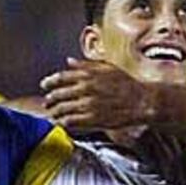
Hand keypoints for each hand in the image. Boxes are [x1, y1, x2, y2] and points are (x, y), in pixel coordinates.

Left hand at [41, 58, 158, 133]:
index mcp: (88, 75)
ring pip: (63, 109)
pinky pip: (72, 121)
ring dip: (55, 112)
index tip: (44, 86)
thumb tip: (68, 61)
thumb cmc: (126, 84)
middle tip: (47, 102)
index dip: (50, 82)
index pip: (61, 77)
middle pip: (59, 94)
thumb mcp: (106, 67)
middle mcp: (85, 89)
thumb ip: (85, 65)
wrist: (141, 101)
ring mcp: (88, 105)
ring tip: (52, 114)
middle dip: (50, 99)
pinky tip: (62, 123)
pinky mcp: (93, 119)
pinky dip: (64, 122)